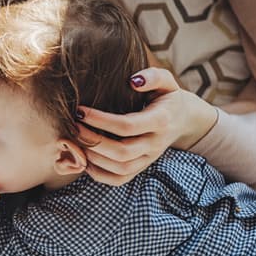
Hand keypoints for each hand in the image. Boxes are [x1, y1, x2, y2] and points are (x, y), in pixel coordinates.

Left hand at [76, 67, 217, 185]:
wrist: (182, 119)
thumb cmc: (166, 96)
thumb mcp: (166, 81)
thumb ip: (154, 76)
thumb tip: (133, 81)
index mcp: (160, 120)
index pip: (127, 126)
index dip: (100, 120)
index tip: (80, 110)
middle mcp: (155, 143)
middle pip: (122, 152)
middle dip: (92, 140)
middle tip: (73, 126)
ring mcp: (149, 158)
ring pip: (119, 168)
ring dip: (93, 157)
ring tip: (75, 140)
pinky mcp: (141, 167)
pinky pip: (120, 179)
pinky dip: (99, 173)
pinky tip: (85, 157)